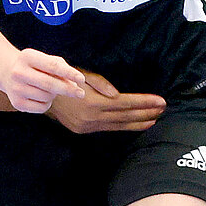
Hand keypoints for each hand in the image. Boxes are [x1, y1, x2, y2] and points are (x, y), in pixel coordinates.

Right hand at [0, 48, 87, 113]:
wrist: (7, 72)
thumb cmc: (34, 65)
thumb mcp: (45, 60)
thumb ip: (62, 68)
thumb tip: (73, 85)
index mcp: (27, 57)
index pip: (52, 66)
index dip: (69, 73)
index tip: (82, 79)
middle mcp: (18, 72)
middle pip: (50, 84)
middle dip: (68, 89)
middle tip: (81, 93)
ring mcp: (16, 89)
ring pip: (47, 97)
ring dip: (54, 95)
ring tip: (47, 89)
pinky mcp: (17, 103)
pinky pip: (42, 107)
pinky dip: (47, 103)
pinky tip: (40, 96)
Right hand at [47, 70, 165, 133]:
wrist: (42, 95)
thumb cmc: (64, 79)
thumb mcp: (80, 74)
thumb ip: (100, 83)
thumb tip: (117, 94)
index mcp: (93, 102)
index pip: (126, 103)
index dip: (144, 102)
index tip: (160, 101)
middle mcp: (92, 117)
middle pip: (125, 116)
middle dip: (146, 113)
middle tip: (163, 109)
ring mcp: (88, 126)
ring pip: (118, 126)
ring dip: (138, 123)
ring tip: (154, 120)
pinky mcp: (84, 131)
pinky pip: (108, 129)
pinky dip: (124, 127)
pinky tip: (134, 125)